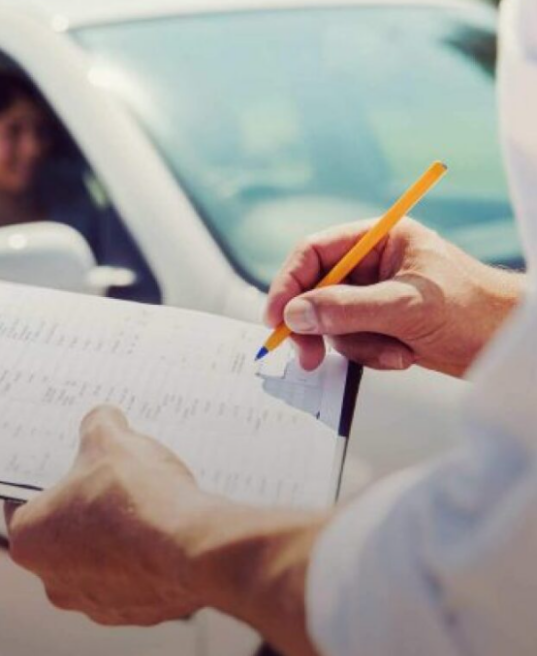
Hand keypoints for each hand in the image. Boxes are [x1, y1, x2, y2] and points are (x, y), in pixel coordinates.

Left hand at [5, 406, 326, 655]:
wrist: (195, 549)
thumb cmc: (137, 497)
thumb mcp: (110, 439)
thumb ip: (97, 425)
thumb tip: (103, 420)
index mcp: (28, 541)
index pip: (21, 504)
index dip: (44, 479)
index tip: (64, 465)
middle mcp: (53, 582)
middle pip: (61, 535)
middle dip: (82, 509)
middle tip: (107, 480)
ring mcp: (95, 604)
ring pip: (98, 560)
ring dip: (114, 537)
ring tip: (142, 504)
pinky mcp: (135, 614)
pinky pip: (133, 579)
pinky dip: (144, 559)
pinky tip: (163, 532)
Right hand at [265, 219, 523, 376]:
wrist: (512, 344)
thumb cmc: (475, 310)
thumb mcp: (406, 306)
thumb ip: (346, 308)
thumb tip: (295, 314)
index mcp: (380, 239)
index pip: (315, 253)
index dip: (289, 284)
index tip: (277, 318)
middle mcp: (373, 264)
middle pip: (316, 290)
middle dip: (317, 325)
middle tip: (307, 356)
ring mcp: (376, 295)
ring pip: (332, 322)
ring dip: (356, 345)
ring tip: (394, 352)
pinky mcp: (382, 324)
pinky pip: (352, 341)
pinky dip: (371, 354)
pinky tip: (403, 356)